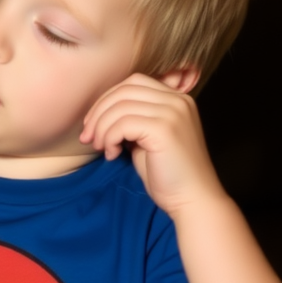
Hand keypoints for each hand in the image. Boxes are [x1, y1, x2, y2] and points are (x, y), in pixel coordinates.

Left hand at [80, 74, 224, 216]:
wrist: (193, 200)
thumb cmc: (168, 174)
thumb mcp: (148, 139)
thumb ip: (133, 120)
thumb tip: (101, 113)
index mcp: (176, 98)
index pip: (132, 82)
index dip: (107, 100)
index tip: (93, 124)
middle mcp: (177, 100)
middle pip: (124, 90)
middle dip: (99, 112)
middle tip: (88, 137)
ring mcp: (172, 112)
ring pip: (120, 106)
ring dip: (101, 128)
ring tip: (101, 147)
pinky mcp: (164, 129)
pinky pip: (123, 124)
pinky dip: (110, 138)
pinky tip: (113, 154)